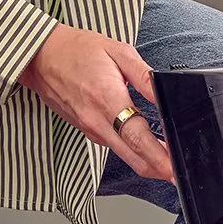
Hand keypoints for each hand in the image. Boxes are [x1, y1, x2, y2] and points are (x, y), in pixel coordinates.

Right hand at [20, 23, 173, 182]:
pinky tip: (146, 145)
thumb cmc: (76, 50)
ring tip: (171, 160)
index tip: (176, 169)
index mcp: (107, 99)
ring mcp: (91, 129)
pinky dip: (133, 151)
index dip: (160, 158)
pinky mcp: (87, 130)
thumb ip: (145, 76)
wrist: (39, 56)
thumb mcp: (118, 52)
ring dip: (149, 162)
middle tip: (182, 173)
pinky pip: (114, 147)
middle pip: (134, 158)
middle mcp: (97, 121)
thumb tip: (165, 92)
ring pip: (125, 156)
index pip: (138, 138)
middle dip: (161, 170)